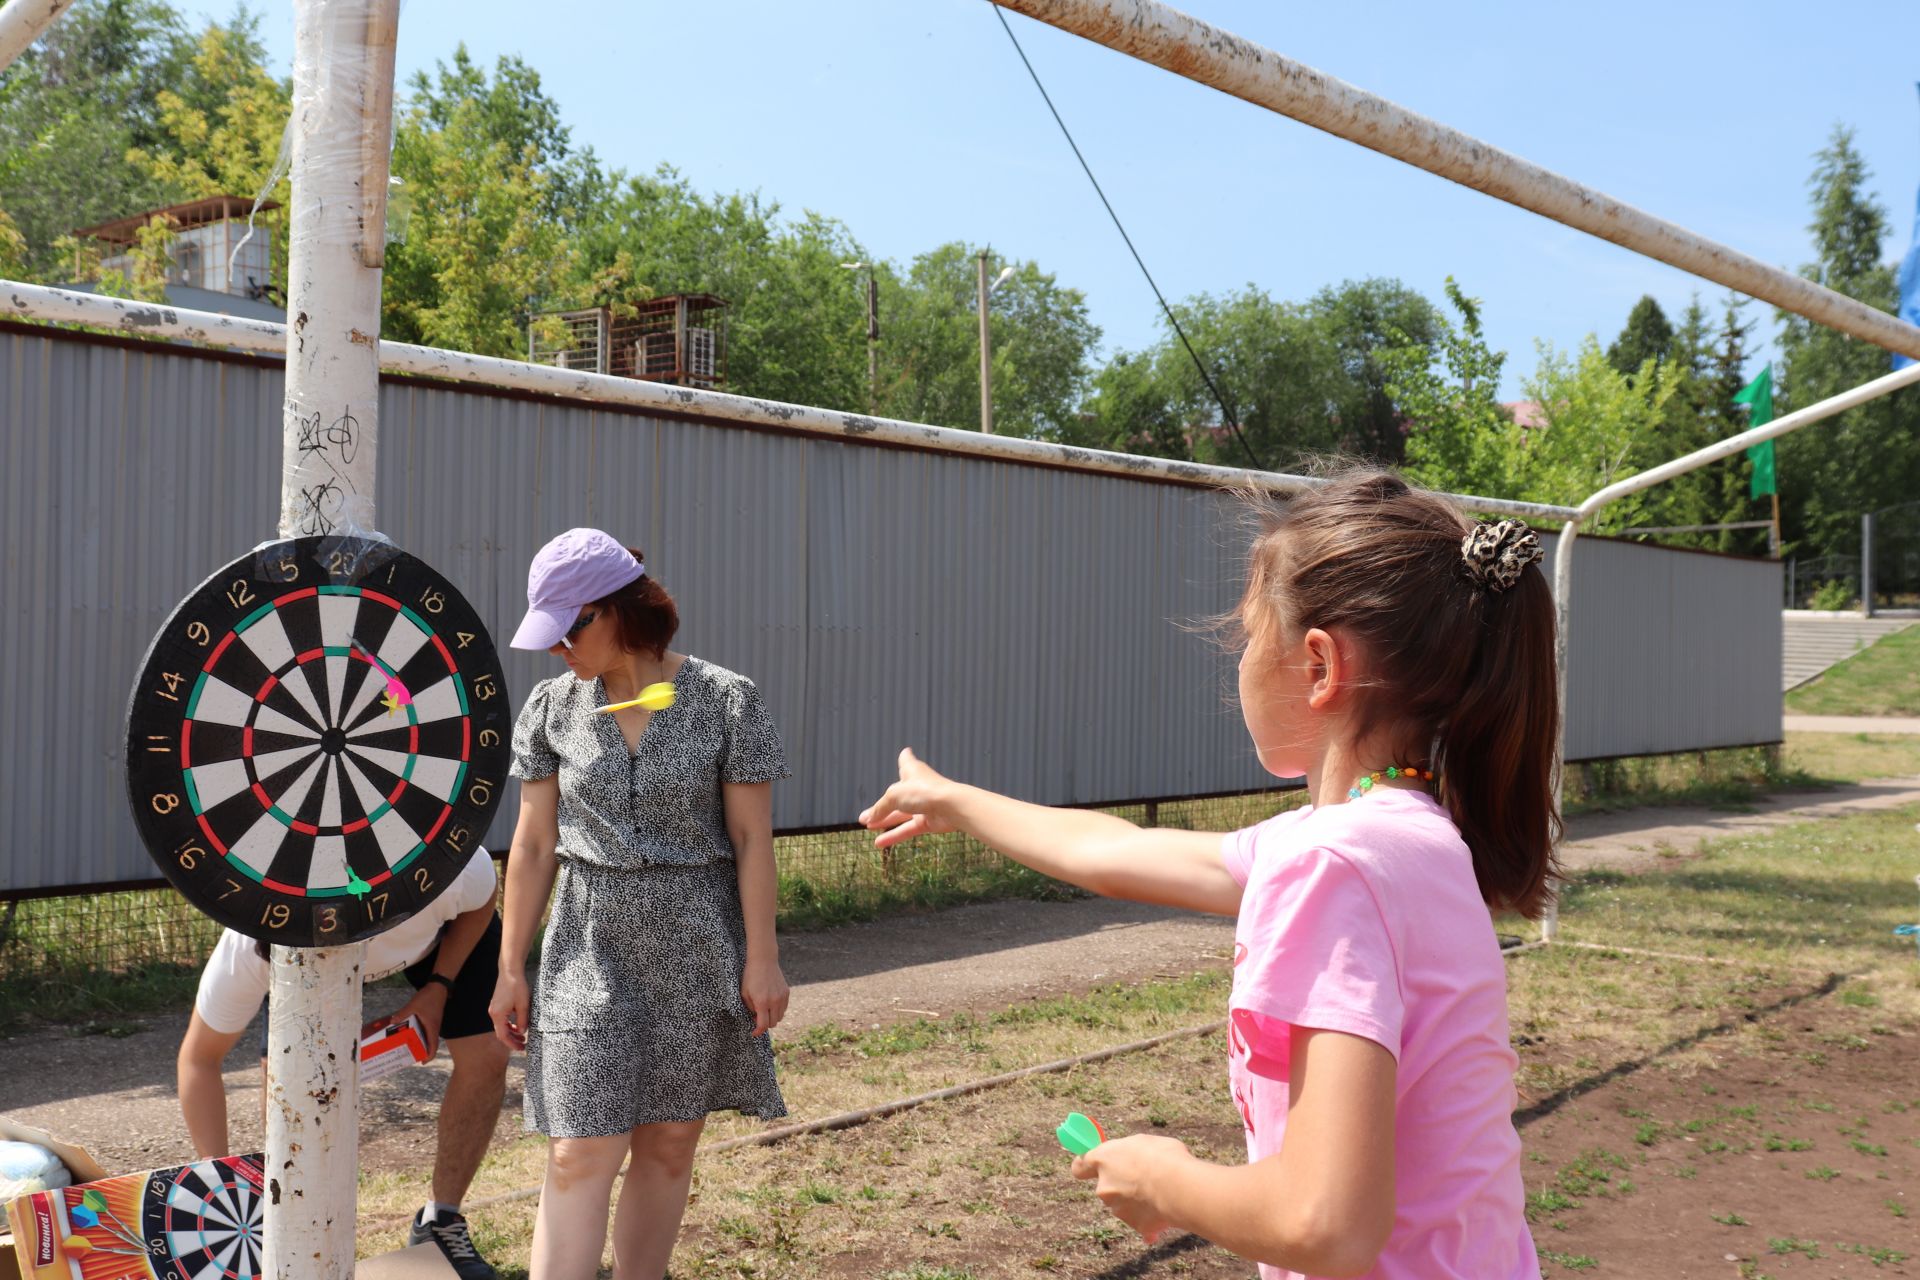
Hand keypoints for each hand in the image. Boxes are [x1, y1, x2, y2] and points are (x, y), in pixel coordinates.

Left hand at [362, 984, 446, 1058]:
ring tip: (411, 1046)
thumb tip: (392, 1022)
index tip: (422, 1062)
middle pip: (431, 1044)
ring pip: (429, 1038)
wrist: (438, 987)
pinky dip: (421, 1035)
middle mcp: (434, 1028)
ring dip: (422, 1044)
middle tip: (412, 1056)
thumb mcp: (413, 1005)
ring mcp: (434, 1023)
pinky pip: (427, 1031)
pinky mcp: (432, 1019)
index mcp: (432, 1028)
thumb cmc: (428, 997)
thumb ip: (403, 1014)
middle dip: (424, 1052)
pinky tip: (412, 1032)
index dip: (429, 1056)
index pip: (433, 1046)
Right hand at [489, 971, 529, 1050]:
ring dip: (511, 1032)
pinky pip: (502, 1019)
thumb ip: (522, 1020)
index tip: (521, 1048)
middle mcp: (493, 1013)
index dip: (512, 1044)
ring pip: (501, 1026)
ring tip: (522, 1037)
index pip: (503, 1036)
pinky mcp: (497, 1005)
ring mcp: (494, 1009)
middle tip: (523, 1045)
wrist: (510, 971)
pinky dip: (509, 1025)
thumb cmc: (517, 986)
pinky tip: (517, 1026)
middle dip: (512, 1040)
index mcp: (498, 1015)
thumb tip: (522, 1032)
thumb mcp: (523, 1005)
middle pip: (501, 1032)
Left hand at [741, 956, 788, 1037]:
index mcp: (762, 1002)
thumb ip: (750, 1008)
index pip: (763, 1025)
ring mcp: (782, 997)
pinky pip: (784, 1008)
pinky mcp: (786, 992)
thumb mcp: (744, 993)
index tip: (753, 1033)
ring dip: (772, 1017)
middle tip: (757, 1017)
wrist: (763, 960)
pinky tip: (770, 1004)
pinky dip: (778, 1010)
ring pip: (780, 1017)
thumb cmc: (751, 976)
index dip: (758, 1032)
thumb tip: (756, 1018)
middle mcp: (774, 1001)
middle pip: (773, 1023)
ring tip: (764, 1010)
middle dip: (764, 1024)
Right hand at [858, 749, 962, 848]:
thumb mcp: (893, 796)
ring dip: (884, 821)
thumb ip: (880, 808)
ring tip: (868, 827)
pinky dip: (894, 835)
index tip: (906, 753)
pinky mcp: (929, 821)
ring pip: (901, 814)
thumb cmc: (923, 791)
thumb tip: (868, 819)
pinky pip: (908, 829)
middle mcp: (918, 787)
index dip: (905, 758)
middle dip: (881, 806)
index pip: (907, 761)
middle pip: (897, 796)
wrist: (951, 807)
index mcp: (912, 771)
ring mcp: (924, 805)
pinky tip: (879, 843)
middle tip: (865, 816)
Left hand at [1070, 1134, 1192, 1244]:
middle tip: (1145, 1179)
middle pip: (1108, 1188)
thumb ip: (1130, 1153)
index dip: (1084, 1168)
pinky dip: (1150, 1221)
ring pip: (1125, 1206)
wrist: (1176, 1186)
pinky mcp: (1136, 1226)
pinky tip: (1164, 1217)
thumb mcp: (1144, 1142)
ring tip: (1161, 1193)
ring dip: (1137, 1202)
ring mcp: (1118, 1209)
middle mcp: (1104, 1187)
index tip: (1090, 1168)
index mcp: (1103, 1160)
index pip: (1080, 1167)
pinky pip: (1142, 1224)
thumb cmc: (1163, 1156)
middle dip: (1122, 1186)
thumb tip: (1134, 1157)